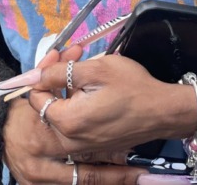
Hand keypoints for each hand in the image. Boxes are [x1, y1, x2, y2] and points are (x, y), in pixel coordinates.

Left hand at [4, 47, 145, 184]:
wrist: (163, 111)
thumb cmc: (132, 87)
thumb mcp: (95, 70)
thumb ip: (59, 73)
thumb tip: (32, 75)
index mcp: (67, 122)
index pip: (36, 96)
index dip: (44, 71)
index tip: (59, 53)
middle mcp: (70, 139)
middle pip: (49, 102)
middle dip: (57, 73)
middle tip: (75, 51)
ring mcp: (83, 144)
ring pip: (63, 109)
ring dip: (68, 83)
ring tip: (85, 61)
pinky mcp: (94, 143)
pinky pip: (76, 119)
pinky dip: (79, 98)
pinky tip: (92, 82)